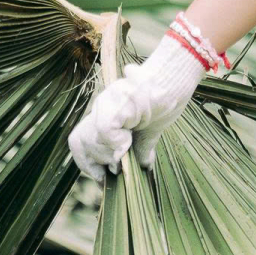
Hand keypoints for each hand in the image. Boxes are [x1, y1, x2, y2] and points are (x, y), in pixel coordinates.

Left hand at [68, 15, 226, 181]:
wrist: (176, 76)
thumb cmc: (166, 99)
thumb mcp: (151, 129)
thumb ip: (142, 146)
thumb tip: (145, 166)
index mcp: (105, 113)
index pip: (79, 140)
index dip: (85, 162)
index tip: (101, 178)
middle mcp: (101, 106)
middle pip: (81, 141)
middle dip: (96, 162)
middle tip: (116, 168)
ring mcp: (107, 101)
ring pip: (91, 138)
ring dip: (108, 154)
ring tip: (125, 154)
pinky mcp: (118, 101)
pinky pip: (105, 129)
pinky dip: (116, 143)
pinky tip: (128, 143)